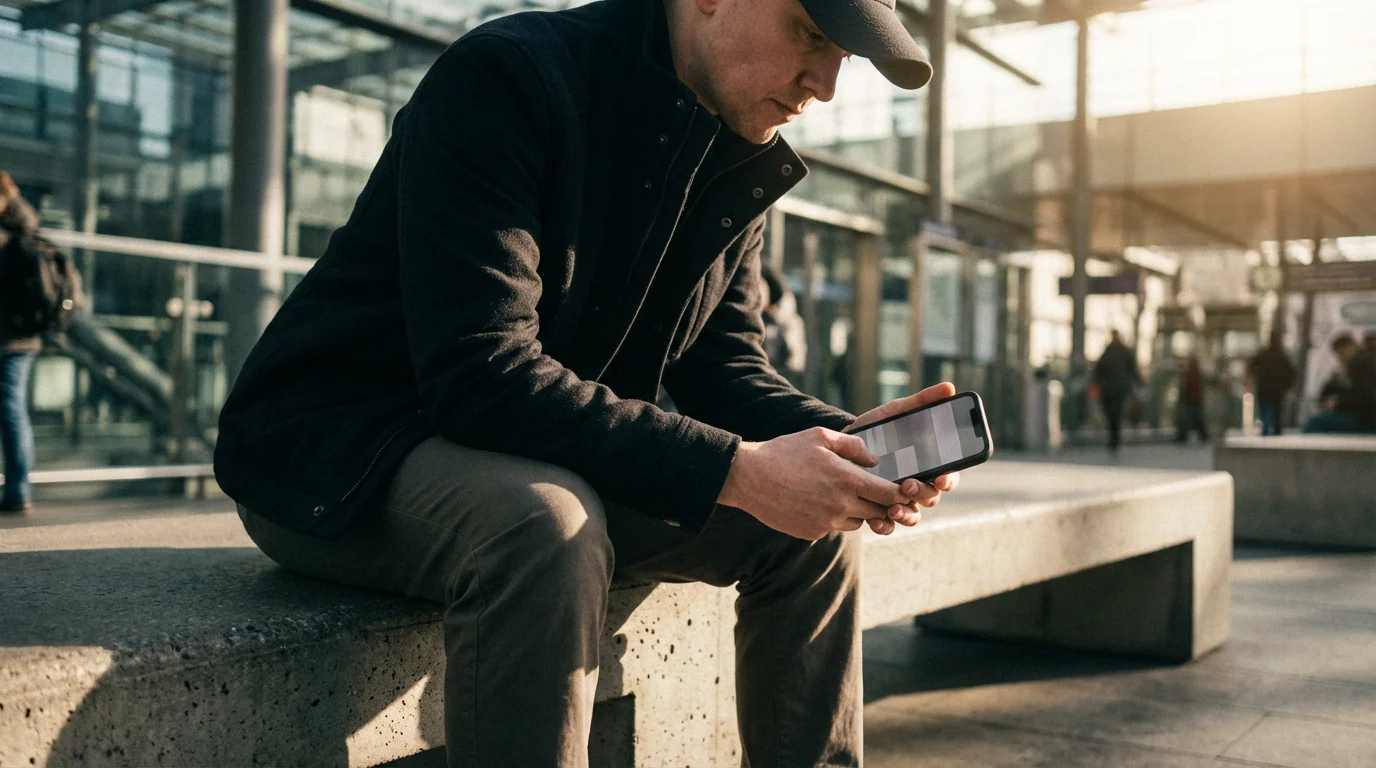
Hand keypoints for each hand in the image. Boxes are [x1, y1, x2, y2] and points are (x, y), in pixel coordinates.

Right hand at [718, 427, 927, 540]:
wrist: (749, 478)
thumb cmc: (784, 452)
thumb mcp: (820, 436)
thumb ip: (853, 445)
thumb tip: (874, 459)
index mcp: (846, 479)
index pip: (889, 494)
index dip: (901, 494)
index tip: (904, 490)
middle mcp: (840, 505)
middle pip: (878, 512)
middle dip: (880, 503)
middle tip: (874, 492)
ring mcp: (826, 522)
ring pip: (857, 522)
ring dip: (856, 511)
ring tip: (838, 493)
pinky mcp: (812, 533)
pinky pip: (834, 527)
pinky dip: (833, 517)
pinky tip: (815, 501)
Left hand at [844, 382, 961, 534]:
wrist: (841, 445)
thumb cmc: (878, 429)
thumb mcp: (897, 412)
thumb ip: (922, 402)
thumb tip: (949, 388)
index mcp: (928, 464)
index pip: (949, 475)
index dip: (949, 479)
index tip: (942, 478)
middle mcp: (917, 484)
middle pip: (931, 497)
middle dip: (922, 494)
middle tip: (907, 486)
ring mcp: (899, 499)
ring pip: (912, 515)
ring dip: (906, 515)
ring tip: (893, 509)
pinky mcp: (879, 509)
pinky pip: (888, 524)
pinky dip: (885, 525)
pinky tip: (877, 521)